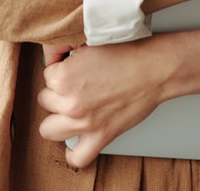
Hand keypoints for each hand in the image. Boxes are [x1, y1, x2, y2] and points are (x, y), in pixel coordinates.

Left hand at [37, 38, 171, 168]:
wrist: (155, 69)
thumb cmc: (125, 52)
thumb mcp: (86, 43)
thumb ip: (63, 50)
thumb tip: (51, 56)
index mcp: (63, 76)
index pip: (46, 75)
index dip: (60, 69)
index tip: (73, 67)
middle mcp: (70, 102)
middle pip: (45, 101)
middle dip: (57, 93)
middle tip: (75, 85)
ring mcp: (85, 123)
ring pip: (48, 130)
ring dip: (57, 119)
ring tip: (69, 109)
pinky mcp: (101, 136)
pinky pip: (78, 157)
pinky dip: (73, 154)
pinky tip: (75, 141)